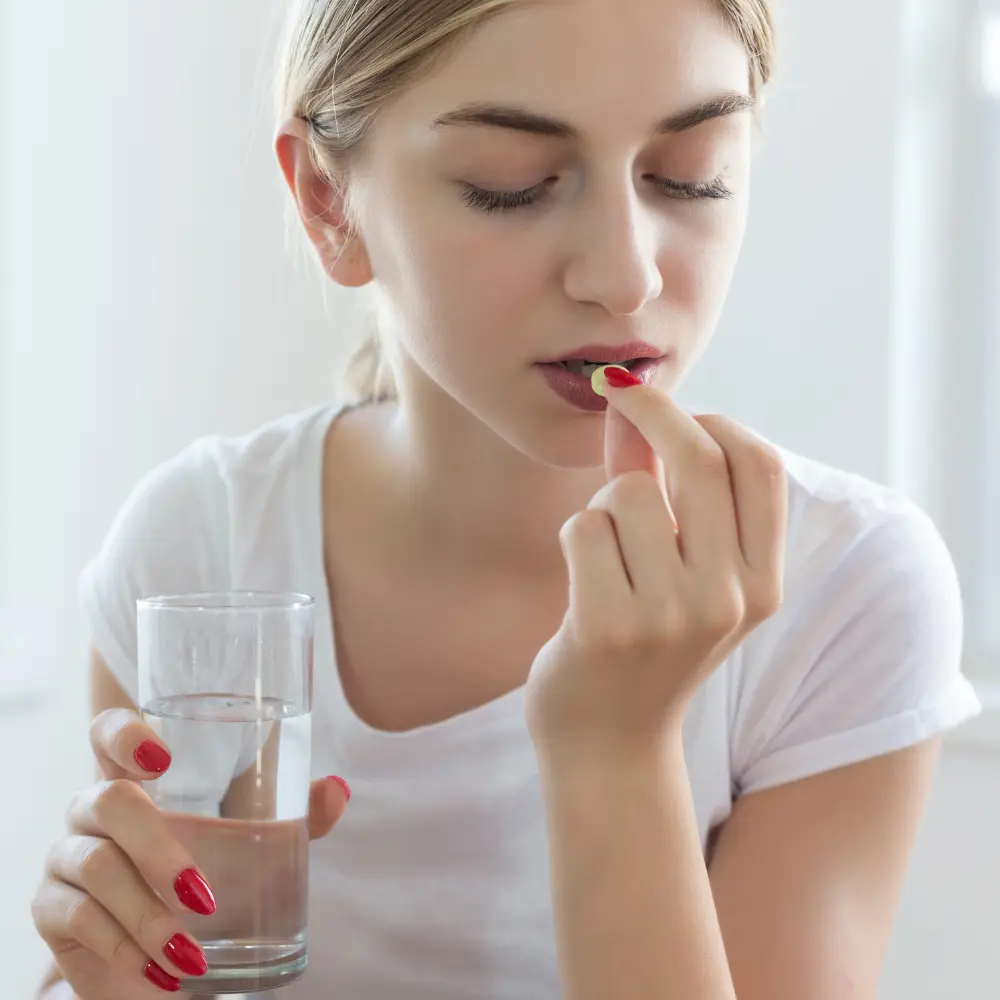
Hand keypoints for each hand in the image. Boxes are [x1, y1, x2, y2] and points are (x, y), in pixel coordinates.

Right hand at [31, 708, 348, 997]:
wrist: (154, 955)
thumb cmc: (199, 878)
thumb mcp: (250, 845)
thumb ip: (294, 815)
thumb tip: (337, 790)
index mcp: (135, 778)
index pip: (107, 732)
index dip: (123, 733)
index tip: (162, 757)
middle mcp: (92, 807)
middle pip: (109, 800)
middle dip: (158, 848)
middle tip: (203, 893)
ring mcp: (65, 854)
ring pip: (97, 866)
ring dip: (148, 913)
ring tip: (191, 951)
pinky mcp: (51, 908)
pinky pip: (77, 917)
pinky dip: (124, 945)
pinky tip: (158, 968)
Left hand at [526, 380, 787, 757]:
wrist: (609, 745)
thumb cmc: (643, 642)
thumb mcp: (678, 569)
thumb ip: (660, 481)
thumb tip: (631, 400)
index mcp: (763, 583)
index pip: (759, 466)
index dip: (713, 421)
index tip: (670, 405)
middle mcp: (729, 599)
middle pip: (699, 459)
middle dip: (651, 410)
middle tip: (616, 393)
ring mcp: (671, 616)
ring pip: (629, 491)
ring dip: (603, 506)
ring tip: (605, 556)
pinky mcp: (609, 626)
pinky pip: (583, 527)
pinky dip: (574, 538)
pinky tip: (583, 583)